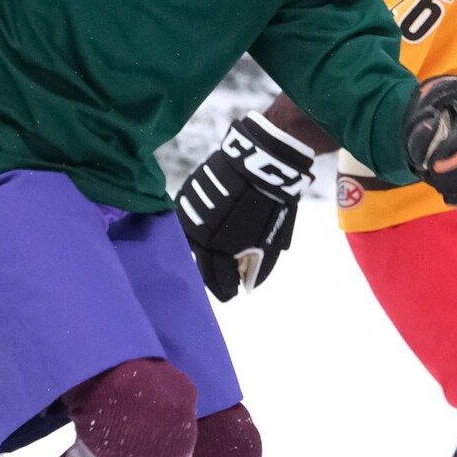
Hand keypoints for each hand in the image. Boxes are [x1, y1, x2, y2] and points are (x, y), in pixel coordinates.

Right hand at [176, 113, 316, 300]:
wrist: (258, 163)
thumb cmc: (270, 204)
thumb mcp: (269, 240)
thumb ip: (256, 265)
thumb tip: (247, 283)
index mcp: (221, 251)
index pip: (217, 280)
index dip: (225, 290)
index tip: (232, 292)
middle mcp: (200, 238)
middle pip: (200, 265)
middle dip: (212, 273)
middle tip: (222, 277)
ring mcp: (190, 217)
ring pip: (191, 243)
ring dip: (202, 250)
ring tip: (215, 253)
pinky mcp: (186, 198)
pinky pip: (187, 222)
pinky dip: (197, 229)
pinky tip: (208, 229)